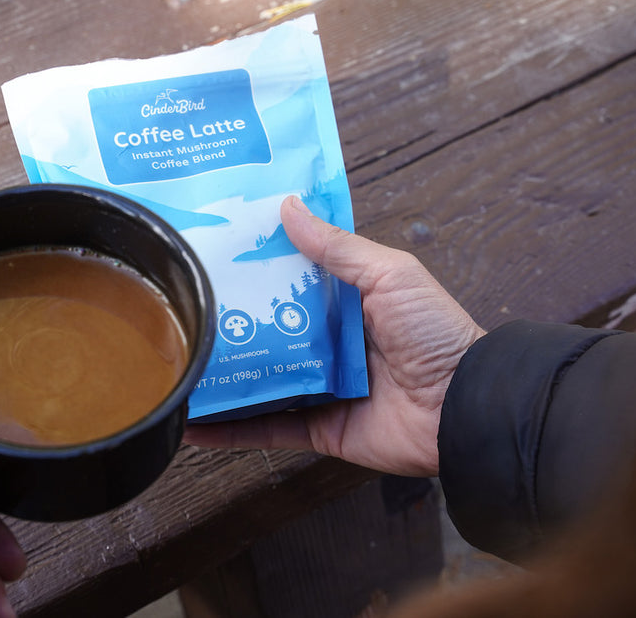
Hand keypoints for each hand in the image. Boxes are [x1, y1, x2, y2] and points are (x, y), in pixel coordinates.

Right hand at [184, 196, 483, 475]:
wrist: (464, 408)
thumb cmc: (435, 334)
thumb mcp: (389, 275)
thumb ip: (338, 247)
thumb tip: (288, 207)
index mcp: (345, 300)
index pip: (288, 277)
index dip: (253, 263)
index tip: (210, 246)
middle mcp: (326, 341)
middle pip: (265, 327)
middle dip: (226, 318)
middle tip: (174, 301)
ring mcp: (318, 386)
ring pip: (257, 376)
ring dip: (219, 372)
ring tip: (171, 360)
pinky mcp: (316, 428)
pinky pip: (265, 428)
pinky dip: (229, 429)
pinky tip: (190, 421)